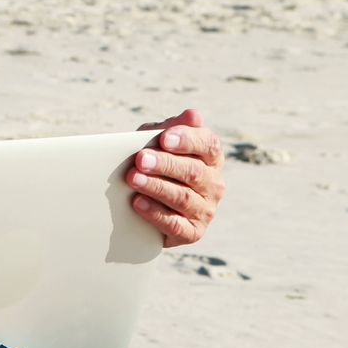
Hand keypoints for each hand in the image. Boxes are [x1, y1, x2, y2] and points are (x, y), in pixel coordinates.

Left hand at [126, 109, 225, 246]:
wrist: (146, 205)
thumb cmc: (154, 163)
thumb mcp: (159, 142)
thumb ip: (171, 128)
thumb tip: (193, 115)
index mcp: (211, 157)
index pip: (208, 145)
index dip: (187, 140)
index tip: (165, 138)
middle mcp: (214, 184)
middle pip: (193, 172)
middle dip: (165, 164)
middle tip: (140, 159)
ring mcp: (206, 209)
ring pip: (183, 198)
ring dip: (156, 187)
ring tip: (133, 179)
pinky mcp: (192, 232)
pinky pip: (175, 224)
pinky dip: (155, 213)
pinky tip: (137, 202)